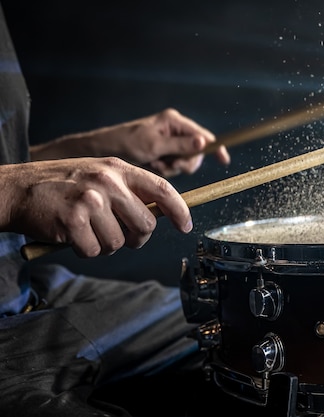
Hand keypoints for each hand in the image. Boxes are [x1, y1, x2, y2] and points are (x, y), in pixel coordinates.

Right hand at [0, 157, 191, 256]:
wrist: (17, 188)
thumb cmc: (62, 185)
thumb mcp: (99, 173)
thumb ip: (128, 189)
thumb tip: (159, 214)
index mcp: (118, 168)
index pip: (162, 189)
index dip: (179, 210)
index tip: (186, 225)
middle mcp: (108, 182)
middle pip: (145, 225)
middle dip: (136, 237)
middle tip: (118, 233)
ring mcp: (90, 200)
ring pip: (119, 242)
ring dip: (104, 243)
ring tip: (87, 228)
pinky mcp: (73, 220)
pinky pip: (94, 251)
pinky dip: (85, 250)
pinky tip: (72, 234)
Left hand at [29, 108, 229, 176]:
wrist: (102, 152)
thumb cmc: (124, 143)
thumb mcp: (152, 145)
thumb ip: (179, 145)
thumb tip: (202, 144)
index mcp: (174, 122)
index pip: (203, 135)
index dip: (214, 147)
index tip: (223, 160)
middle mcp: (174, 131)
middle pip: (196, 152)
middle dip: (183, 162)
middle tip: (165, 162)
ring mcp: (169, 144)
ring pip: (185, 162)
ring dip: (172, 167)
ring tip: (154, 163)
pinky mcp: (163, 155)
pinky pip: (174, 167)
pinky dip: (165, 170)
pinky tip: (152, 166)